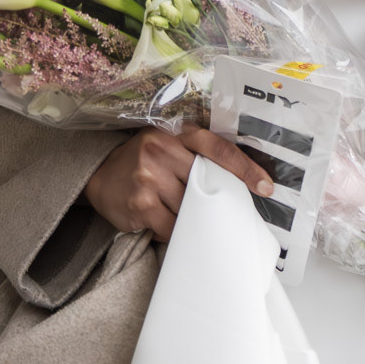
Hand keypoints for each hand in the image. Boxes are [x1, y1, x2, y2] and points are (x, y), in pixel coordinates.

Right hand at [84, 126, 274, 242]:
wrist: (98, 175)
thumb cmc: (141, 161)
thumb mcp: (166, 145)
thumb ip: (194, 155)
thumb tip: (235, 182)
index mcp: (175, 133)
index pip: (218, 148)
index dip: (245, 168)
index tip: (266, 186)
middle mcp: (162, 150)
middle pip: (206, 184)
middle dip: (214, 200)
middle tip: (222, 212)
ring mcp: (150, 177)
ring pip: (190, 209)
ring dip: (191, 218)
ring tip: (180, 214)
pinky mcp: (141, 204)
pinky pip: (171, 227)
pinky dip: (172, 230)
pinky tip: (162, 222)